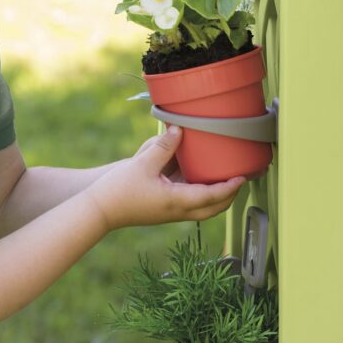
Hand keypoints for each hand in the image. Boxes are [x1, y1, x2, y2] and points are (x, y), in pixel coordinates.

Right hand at [90, 126, 243, 231]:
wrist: (100, 210)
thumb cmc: (119, 190)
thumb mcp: (142, 163)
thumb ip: (163, 146)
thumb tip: (180, 130)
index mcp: (176, 201)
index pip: (212, 196)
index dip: (229, 187)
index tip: (242, 177)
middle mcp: (177, 211)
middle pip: (213, 209)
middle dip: (229, 196)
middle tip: (240, 180)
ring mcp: (170, 213)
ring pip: (202, 208)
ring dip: (216, 197)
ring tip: (224, 179)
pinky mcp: (162, 210)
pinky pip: (189, 204)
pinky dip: (200, 194)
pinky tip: (196, 179)